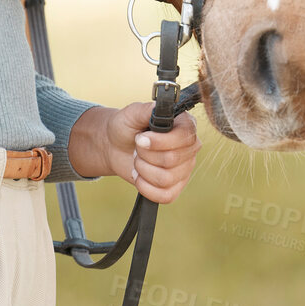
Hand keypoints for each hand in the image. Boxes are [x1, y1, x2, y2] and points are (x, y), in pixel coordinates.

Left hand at [74, 101, 199, 201]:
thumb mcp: (133, 113)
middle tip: (137, 147)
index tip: (140, 138)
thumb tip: (160, 111)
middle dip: (145, 155)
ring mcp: (185, 170)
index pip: (185, 137)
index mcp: (185, 125)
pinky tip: (139, 177)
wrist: (114, 146)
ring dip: (143, 170)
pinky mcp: (175, 188)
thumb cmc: (126, 127)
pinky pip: (165, 196)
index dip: (160, 141)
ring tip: (138, 161)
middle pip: (172, 160)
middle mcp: (190, 148)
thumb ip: (148, 109)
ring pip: (165, 179)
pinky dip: (145, 187)